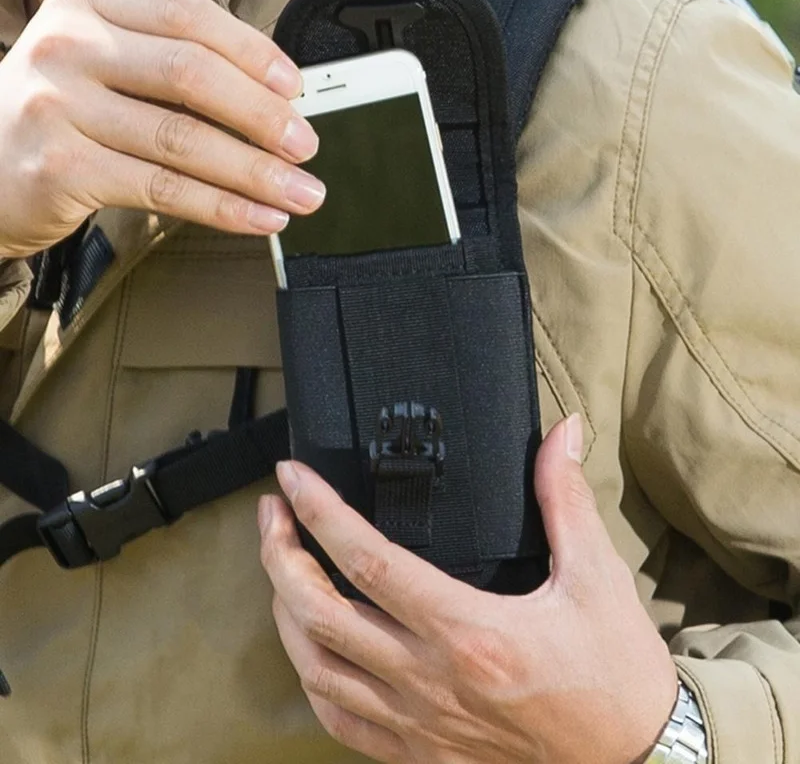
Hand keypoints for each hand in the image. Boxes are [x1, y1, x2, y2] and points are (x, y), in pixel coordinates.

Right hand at [0, 0, 323, 256]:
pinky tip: (261, 218)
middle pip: (192, 74)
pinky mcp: (62, 167)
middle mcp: (71, 46)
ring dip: (256, 172)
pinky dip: (223, 207)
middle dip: (263, 116)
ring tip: (301, 193)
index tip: (296, 90)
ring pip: (183, 139)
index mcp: (90, 5)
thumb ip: (171, 69)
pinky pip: (164, 189)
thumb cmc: (62, 117)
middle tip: (307, 146)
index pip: (189, 15)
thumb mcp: (104, 67)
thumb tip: (271, 102)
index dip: (253, 54)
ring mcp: (60, 105)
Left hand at [259, 416, 677, 763]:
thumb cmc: (615, 671)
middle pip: (321, 613)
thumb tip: (562, 433)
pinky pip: (341, 721)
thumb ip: (566, 498)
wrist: (635, 760)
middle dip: (279, 556)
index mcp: (469, 630)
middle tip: (272, 513)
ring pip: (317, 668)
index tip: (293, 479)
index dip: (321, 513)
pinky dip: (312, 678)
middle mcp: (431, 679)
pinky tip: (308, 648)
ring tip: (280, 567)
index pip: (369, 561)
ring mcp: (419, 722)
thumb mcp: (598, 575)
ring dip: (285, 612)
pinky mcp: (422, 752)